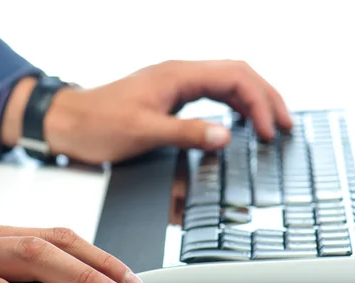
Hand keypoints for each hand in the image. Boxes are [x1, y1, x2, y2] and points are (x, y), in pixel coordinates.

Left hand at [1, 60, 292, 163]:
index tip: (270, 130)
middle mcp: (180, 74)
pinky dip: (233, 108)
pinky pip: (212, 96)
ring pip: (227, 84)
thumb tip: (226, 136)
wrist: (68, 122)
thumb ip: (186, 133)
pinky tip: (240, 123)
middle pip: (237, 75)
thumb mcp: (143, 132)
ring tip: (271, 125)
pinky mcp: (171, 98)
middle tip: (285, 125)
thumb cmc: (98, 124)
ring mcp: (176, 85)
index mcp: (177, 75)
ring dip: (253, 102)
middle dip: (266, 98)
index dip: (259, 102)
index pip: (234, 77)